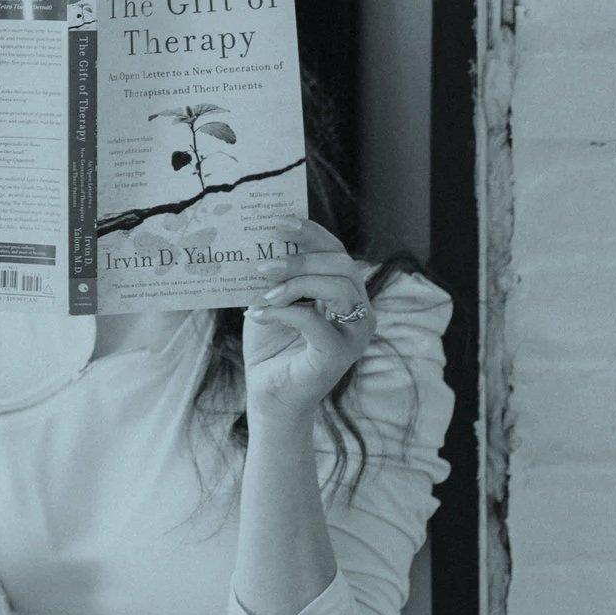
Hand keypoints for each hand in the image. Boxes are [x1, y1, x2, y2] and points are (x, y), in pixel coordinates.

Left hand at [244, 219, 374, 414]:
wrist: (268, 393)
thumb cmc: (271, 344)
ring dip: (295, 284)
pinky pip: (316, 322)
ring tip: (263, 292)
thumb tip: (259, 241)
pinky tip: (258, 314)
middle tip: (263, 264)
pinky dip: (284, 313)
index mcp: (343, 291)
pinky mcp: (340, 355)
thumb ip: (274, 274)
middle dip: (301, 259)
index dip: (311, 232)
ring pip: (337, 288)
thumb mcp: (270, 300)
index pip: (336, 251)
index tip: (279, 222)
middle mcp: (357, 309)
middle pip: (341, 264)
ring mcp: (354, 333)